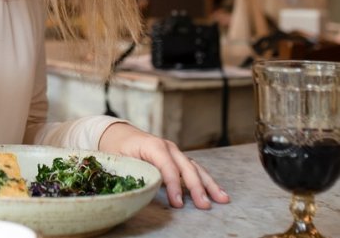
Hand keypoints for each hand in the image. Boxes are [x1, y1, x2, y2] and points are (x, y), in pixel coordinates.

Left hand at [98, 122, 229, 208]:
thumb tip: (146, 190)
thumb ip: (135, 172)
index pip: (168, 167)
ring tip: (222, 198)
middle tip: (204, 205)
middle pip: (186, 168)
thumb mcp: (120, 160)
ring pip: (195, 168)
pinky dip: (205, 181)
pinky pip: (194, 169)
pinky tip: (216, 192)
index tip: (178, 204)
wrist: (118, 134)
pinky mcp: (177, 158)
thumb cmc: (117, 148)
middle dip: (197, 187)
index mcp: (153, 146)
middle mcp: (168, 147)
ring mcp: (174, 152)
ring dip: (208, 184)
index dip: (174, 186)